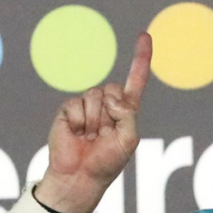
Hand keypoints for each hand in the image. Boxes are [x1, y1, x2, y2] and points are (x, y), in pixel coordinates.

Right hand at [35, 33, 152, 212]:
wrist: (79, 176)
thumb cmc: (107, 162)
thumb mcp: (128, 140)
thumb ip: (128, 115)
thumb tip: (112, 98)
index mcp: (126, 110)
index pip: (136, 80)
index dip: (140, 58)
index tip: (145, 36)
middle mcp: (107, 104)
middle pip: (113, 88)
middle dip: (111, 111)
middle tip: (103, 133)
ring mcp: (87, 106)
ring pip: (95, 96)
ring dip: (94, 120)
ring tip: (89, 136)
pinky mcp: (68, 110)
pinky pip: (75, 105)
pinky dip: (78, 121)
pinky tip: (76, 134)